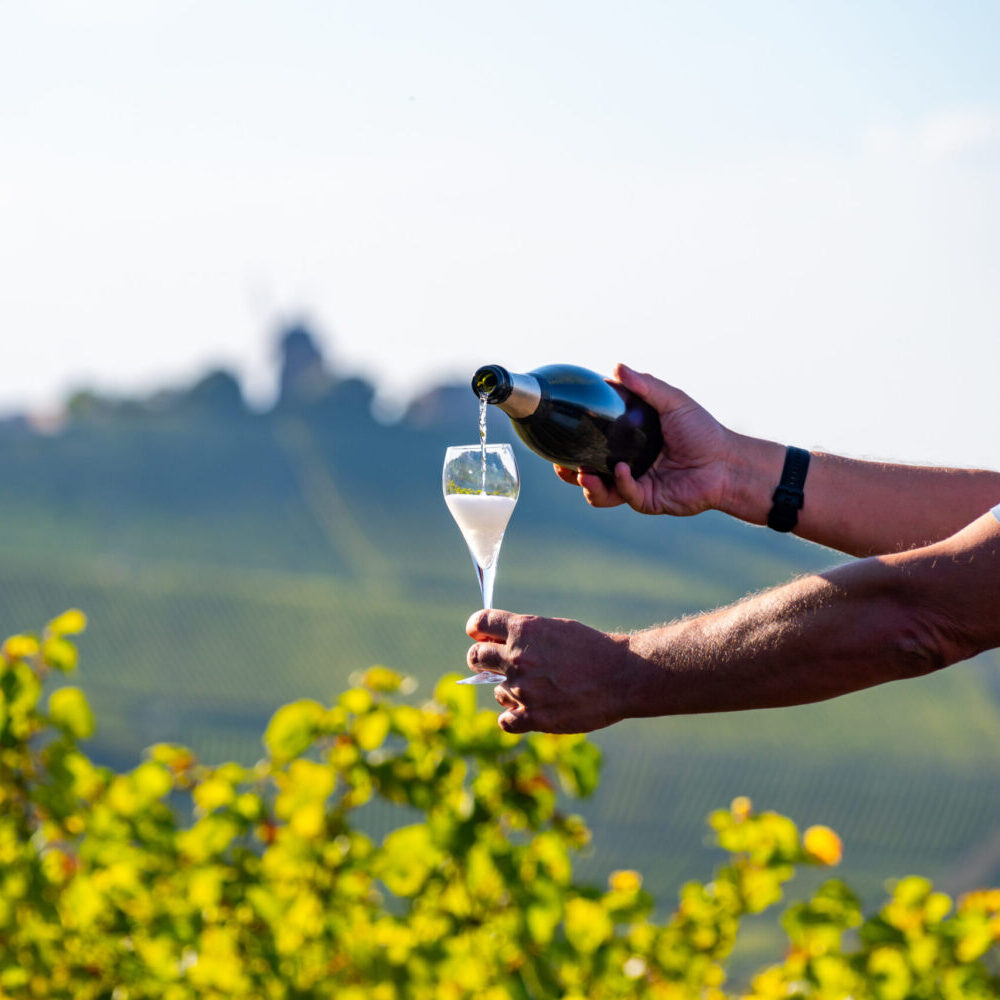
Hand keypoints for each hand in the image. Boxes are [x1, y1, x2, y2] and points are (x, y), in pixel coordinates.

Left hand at [465, 609, 634, 733]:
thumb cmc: (593, 649)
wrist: (622, 676)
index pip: (478, 623)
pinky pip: (505, 721)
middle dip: (482, 658)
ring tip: (536, 687)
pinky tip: (528, 710)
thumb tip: (498, 642)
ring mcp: (523, 689)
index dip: (477, 630)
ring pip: (496, 691)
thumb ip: (525, 635)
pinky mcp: (534, 717)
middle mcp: (517, 658)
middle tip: (496, 663)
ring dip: (509, 689)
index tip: (482, 635)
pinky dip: (513, 717)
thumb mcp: (556, 629)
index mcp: (523, 630)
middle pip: (476, 657)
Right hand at [554, 362, 734, 516]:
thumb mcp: (673, 401)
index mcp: (630, 442)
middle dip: (569, 471)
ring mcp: (636, 484)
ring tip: (582, 473)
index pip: (595, 441)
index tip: (560, 430)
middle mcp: (628, 464)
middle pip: (589, 471)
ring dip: (587, 484)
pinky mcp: (646, 500)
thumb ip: (645, 386)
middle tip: (559, 464)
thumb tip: (616, 366)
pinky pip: (624, 494)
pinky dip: (619, 483)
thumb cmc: (703, 431)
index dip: (576, 440)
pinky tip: (620, 470)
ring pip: (600, 491)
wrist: (726, 463)